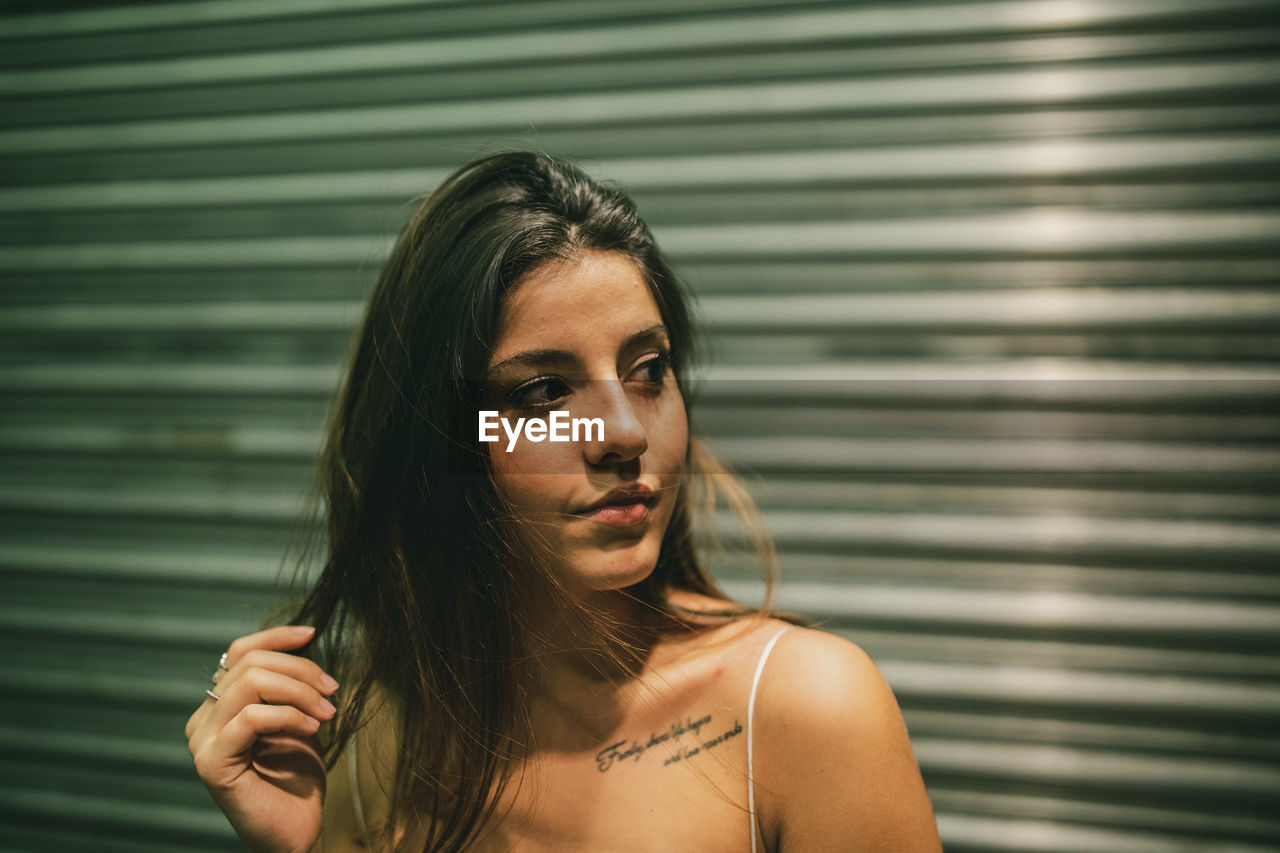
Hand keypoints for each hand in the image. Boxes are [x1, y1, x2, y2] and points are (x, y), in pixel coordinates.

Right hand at [185, 625, 338, 852]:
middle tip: (332, 690)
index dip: (276, 636)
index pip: (239, 652)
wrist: (297, 830)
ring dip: (299, 692)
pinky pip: (252, 717)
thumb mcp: (297, 716)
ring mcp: (203, 741)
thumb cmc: (296, 777)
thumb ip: (290, 683)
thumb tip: (304, 638)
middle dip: (300, 671)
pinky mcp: (212, 763)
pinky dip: (288, 715)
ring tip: (327, 711)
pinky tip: (312, 727)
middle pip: (250, 664)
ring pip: (250, 684)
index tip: (312, 633)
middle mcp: (202, 720)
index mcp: (218, 706)